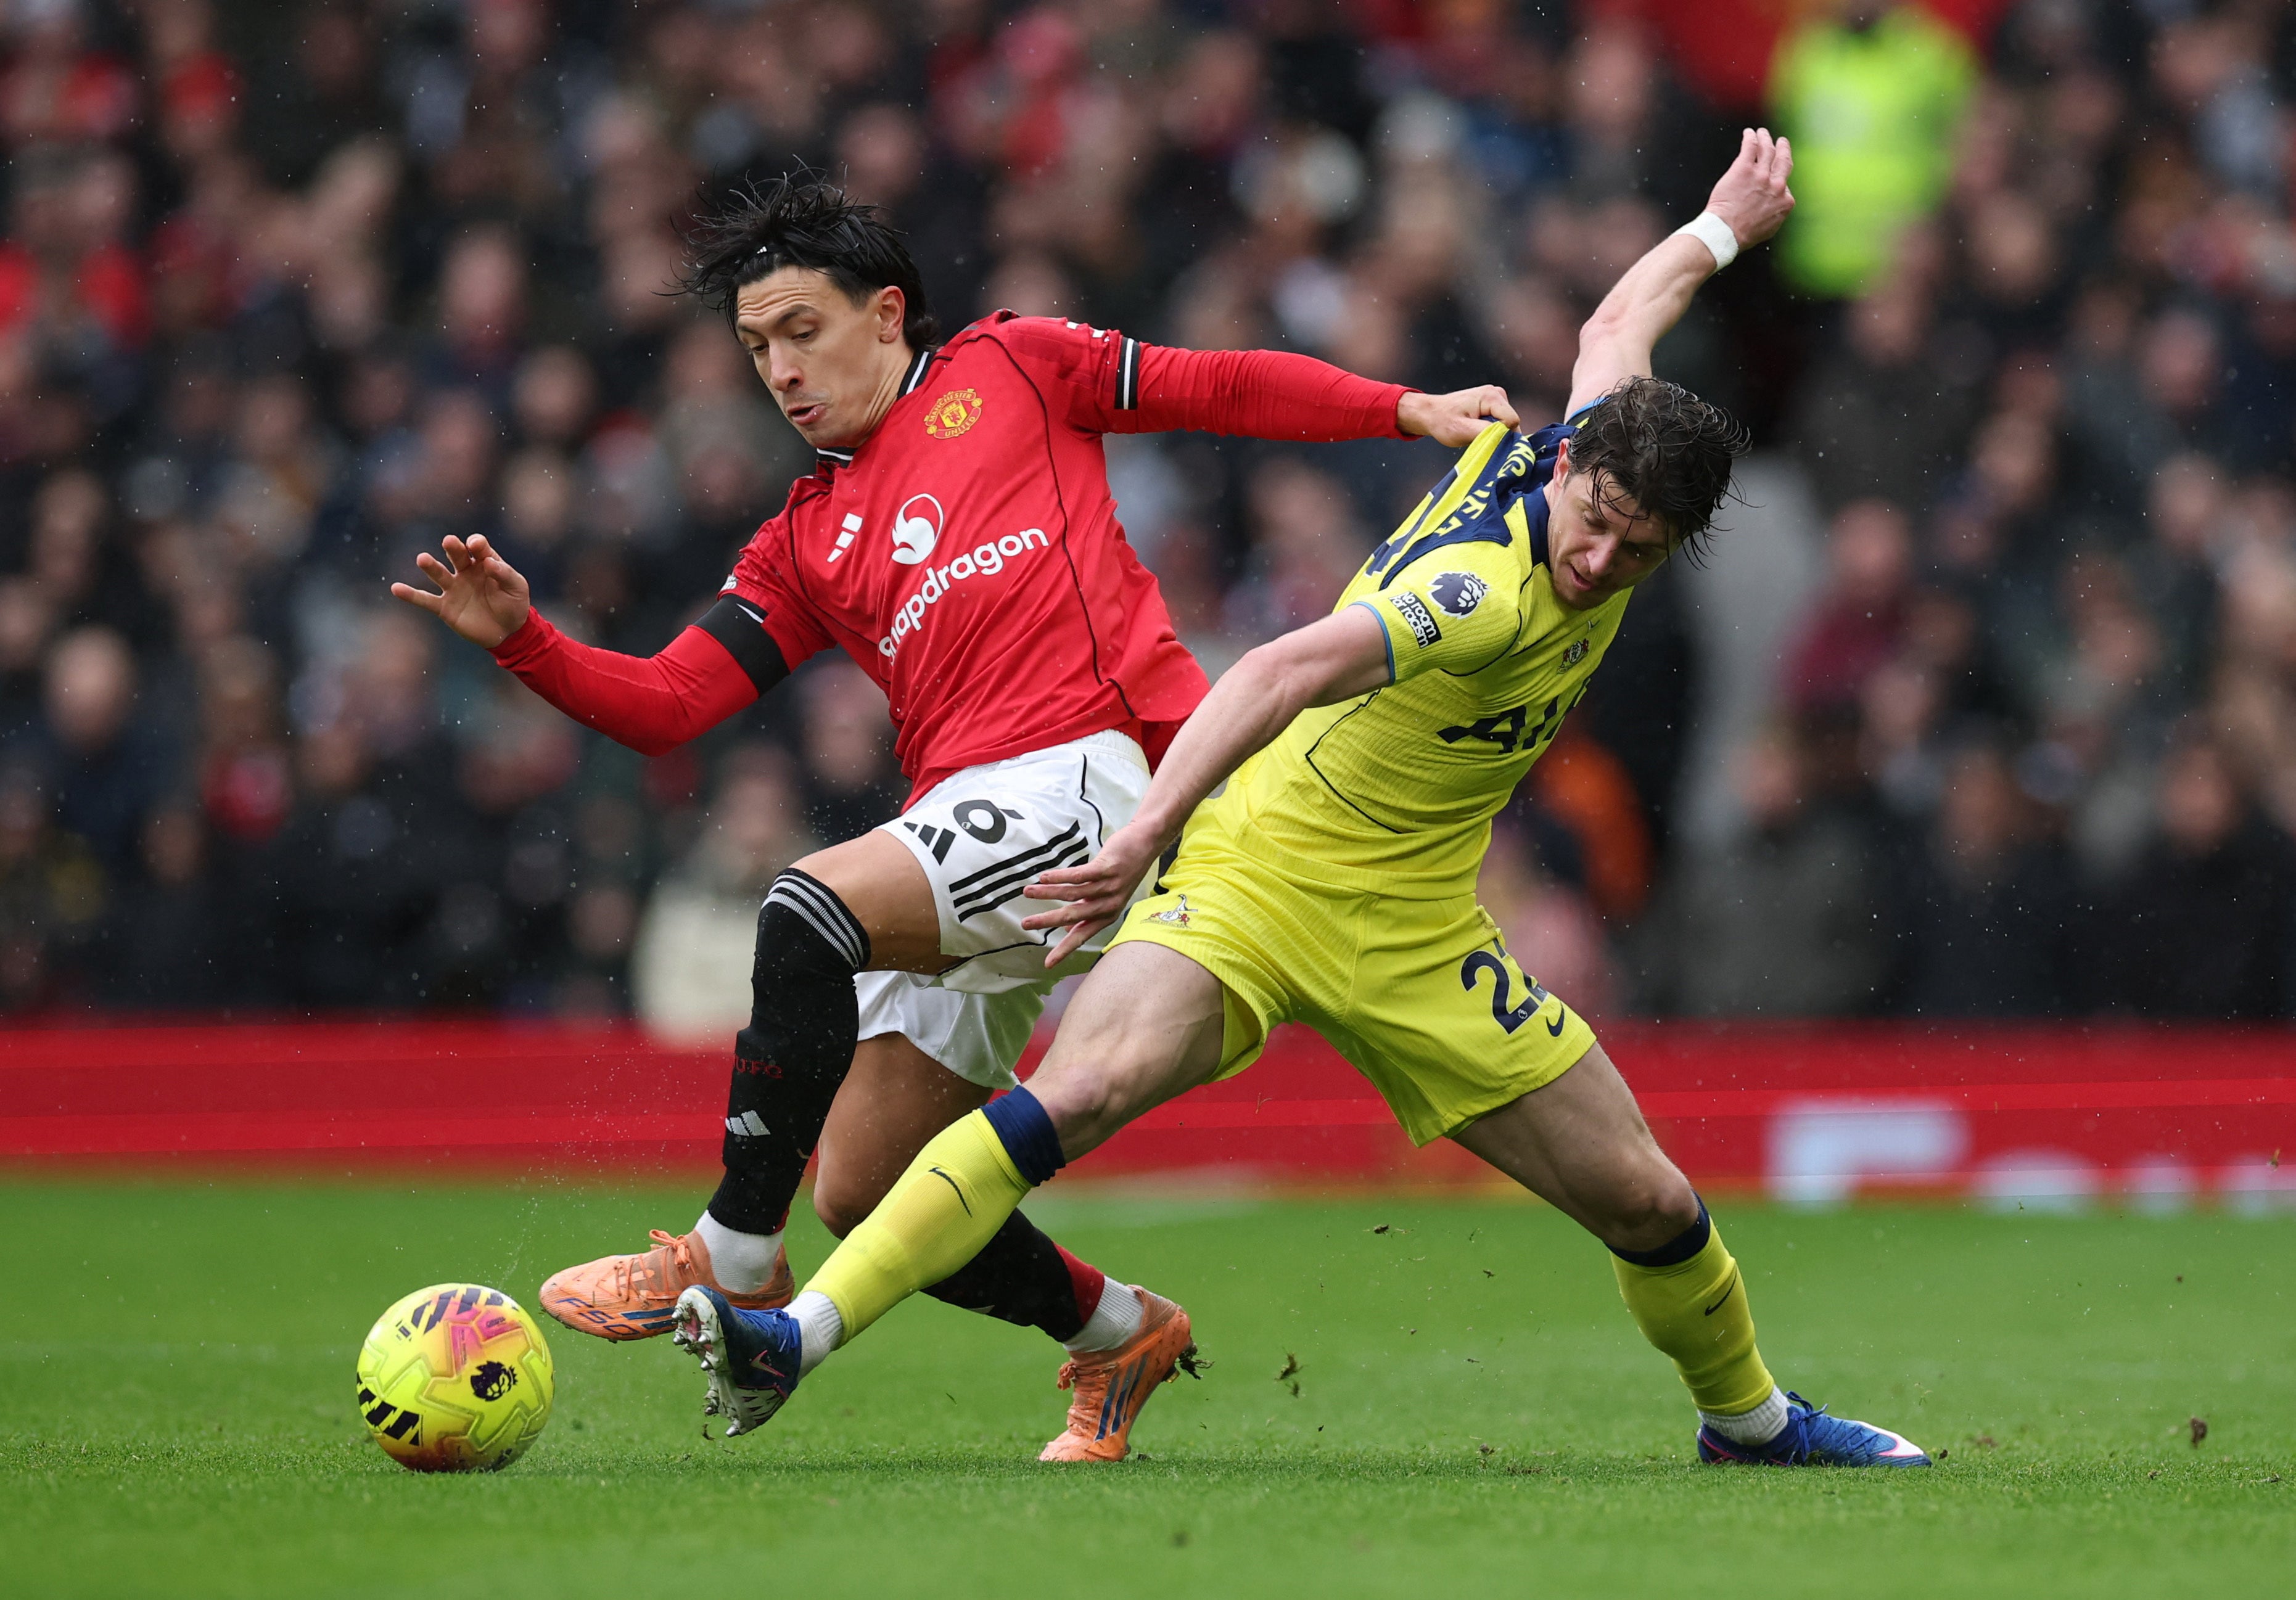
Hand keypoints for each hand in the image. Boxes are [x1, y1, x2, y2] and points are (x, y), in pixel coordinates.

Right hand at [390, 533, 531, 648]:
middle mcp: (466, 571)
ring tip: (422, 559)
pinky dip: (410, 595)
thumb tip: (489, 563)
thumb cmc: (514, 604)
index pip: (478, 547)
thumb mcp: (517, 587)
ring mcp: (453, 588)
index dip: (476, 544)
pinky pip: (425, 600)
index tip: (475, 546)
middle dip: (453, 548)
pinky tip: (396, 588)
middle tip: (449, 541)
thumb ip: (504, 574)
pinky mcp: (445, 607)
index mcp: (485, 562)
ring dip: (431, 567)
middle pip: (457, 555)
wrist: (508, 632)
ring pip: (439, 574)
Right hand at [1018, 819, 1164, 966]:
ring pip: (1073, 894)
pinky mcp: (1108, 868)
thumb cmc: (1123, 870)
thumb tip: (1069, 931)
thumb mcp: (1108, 897)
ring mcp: (1110, 886)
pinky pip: (1080, 875)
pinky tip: (1044, 877)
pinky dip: (1060, 877)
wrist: (1146, 843)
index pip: (1082, 935)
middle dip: (1047, 921)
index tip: (1048, 963)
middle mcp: (1109, 904)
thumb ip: (1089, 913)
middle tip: (1026, 924)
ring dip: (1048, 893)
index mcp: (1108, 915)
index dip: (1064, 949)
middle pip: (1074, 916)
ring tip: (1027, 892)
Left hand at [1398, 385, 1519, 447]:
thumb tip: (1508, 437)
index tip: (1484, 440)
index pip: (1513, 422)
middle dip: (1498, 434)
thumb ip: (1488, 433)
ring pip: (1506, 424)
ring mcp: (1496, 397)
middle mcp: (1497, 393)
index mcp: (1491, 396)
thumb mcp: (1463, 431)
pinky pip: (1500, 422)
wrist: (1430, 413)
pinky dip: (1490, 429)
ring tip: (1474, 432)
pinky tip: (1476, 429)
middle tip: (1476, 437)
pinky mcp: (1493, 404)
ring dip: (1493, 432)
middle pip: (1511, 423)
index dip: (1502, 436)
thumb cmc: (1442, 421)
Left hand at [1704, 127, 1794, 250]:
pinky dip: (1751, 137)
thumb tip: (1775, 209)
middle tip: (1782, 142)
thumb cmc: (1742, 235)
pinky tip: (1749, 133)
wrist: (1726, 232)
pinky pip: (1750, 147)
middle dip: (1783, 149)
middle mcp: (1776, 185)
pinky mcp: (1744, 168)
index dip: (1778, 178)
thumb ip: (1775, 214)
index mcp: (1784, 201)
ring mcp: (1761, 175)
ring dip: (1766, 139)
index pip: (1785, 184)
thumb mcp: (1769, 228)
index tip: (1774, 174)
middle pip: (1783, 160)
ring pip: (1767, 150)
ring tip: (1763, 133)